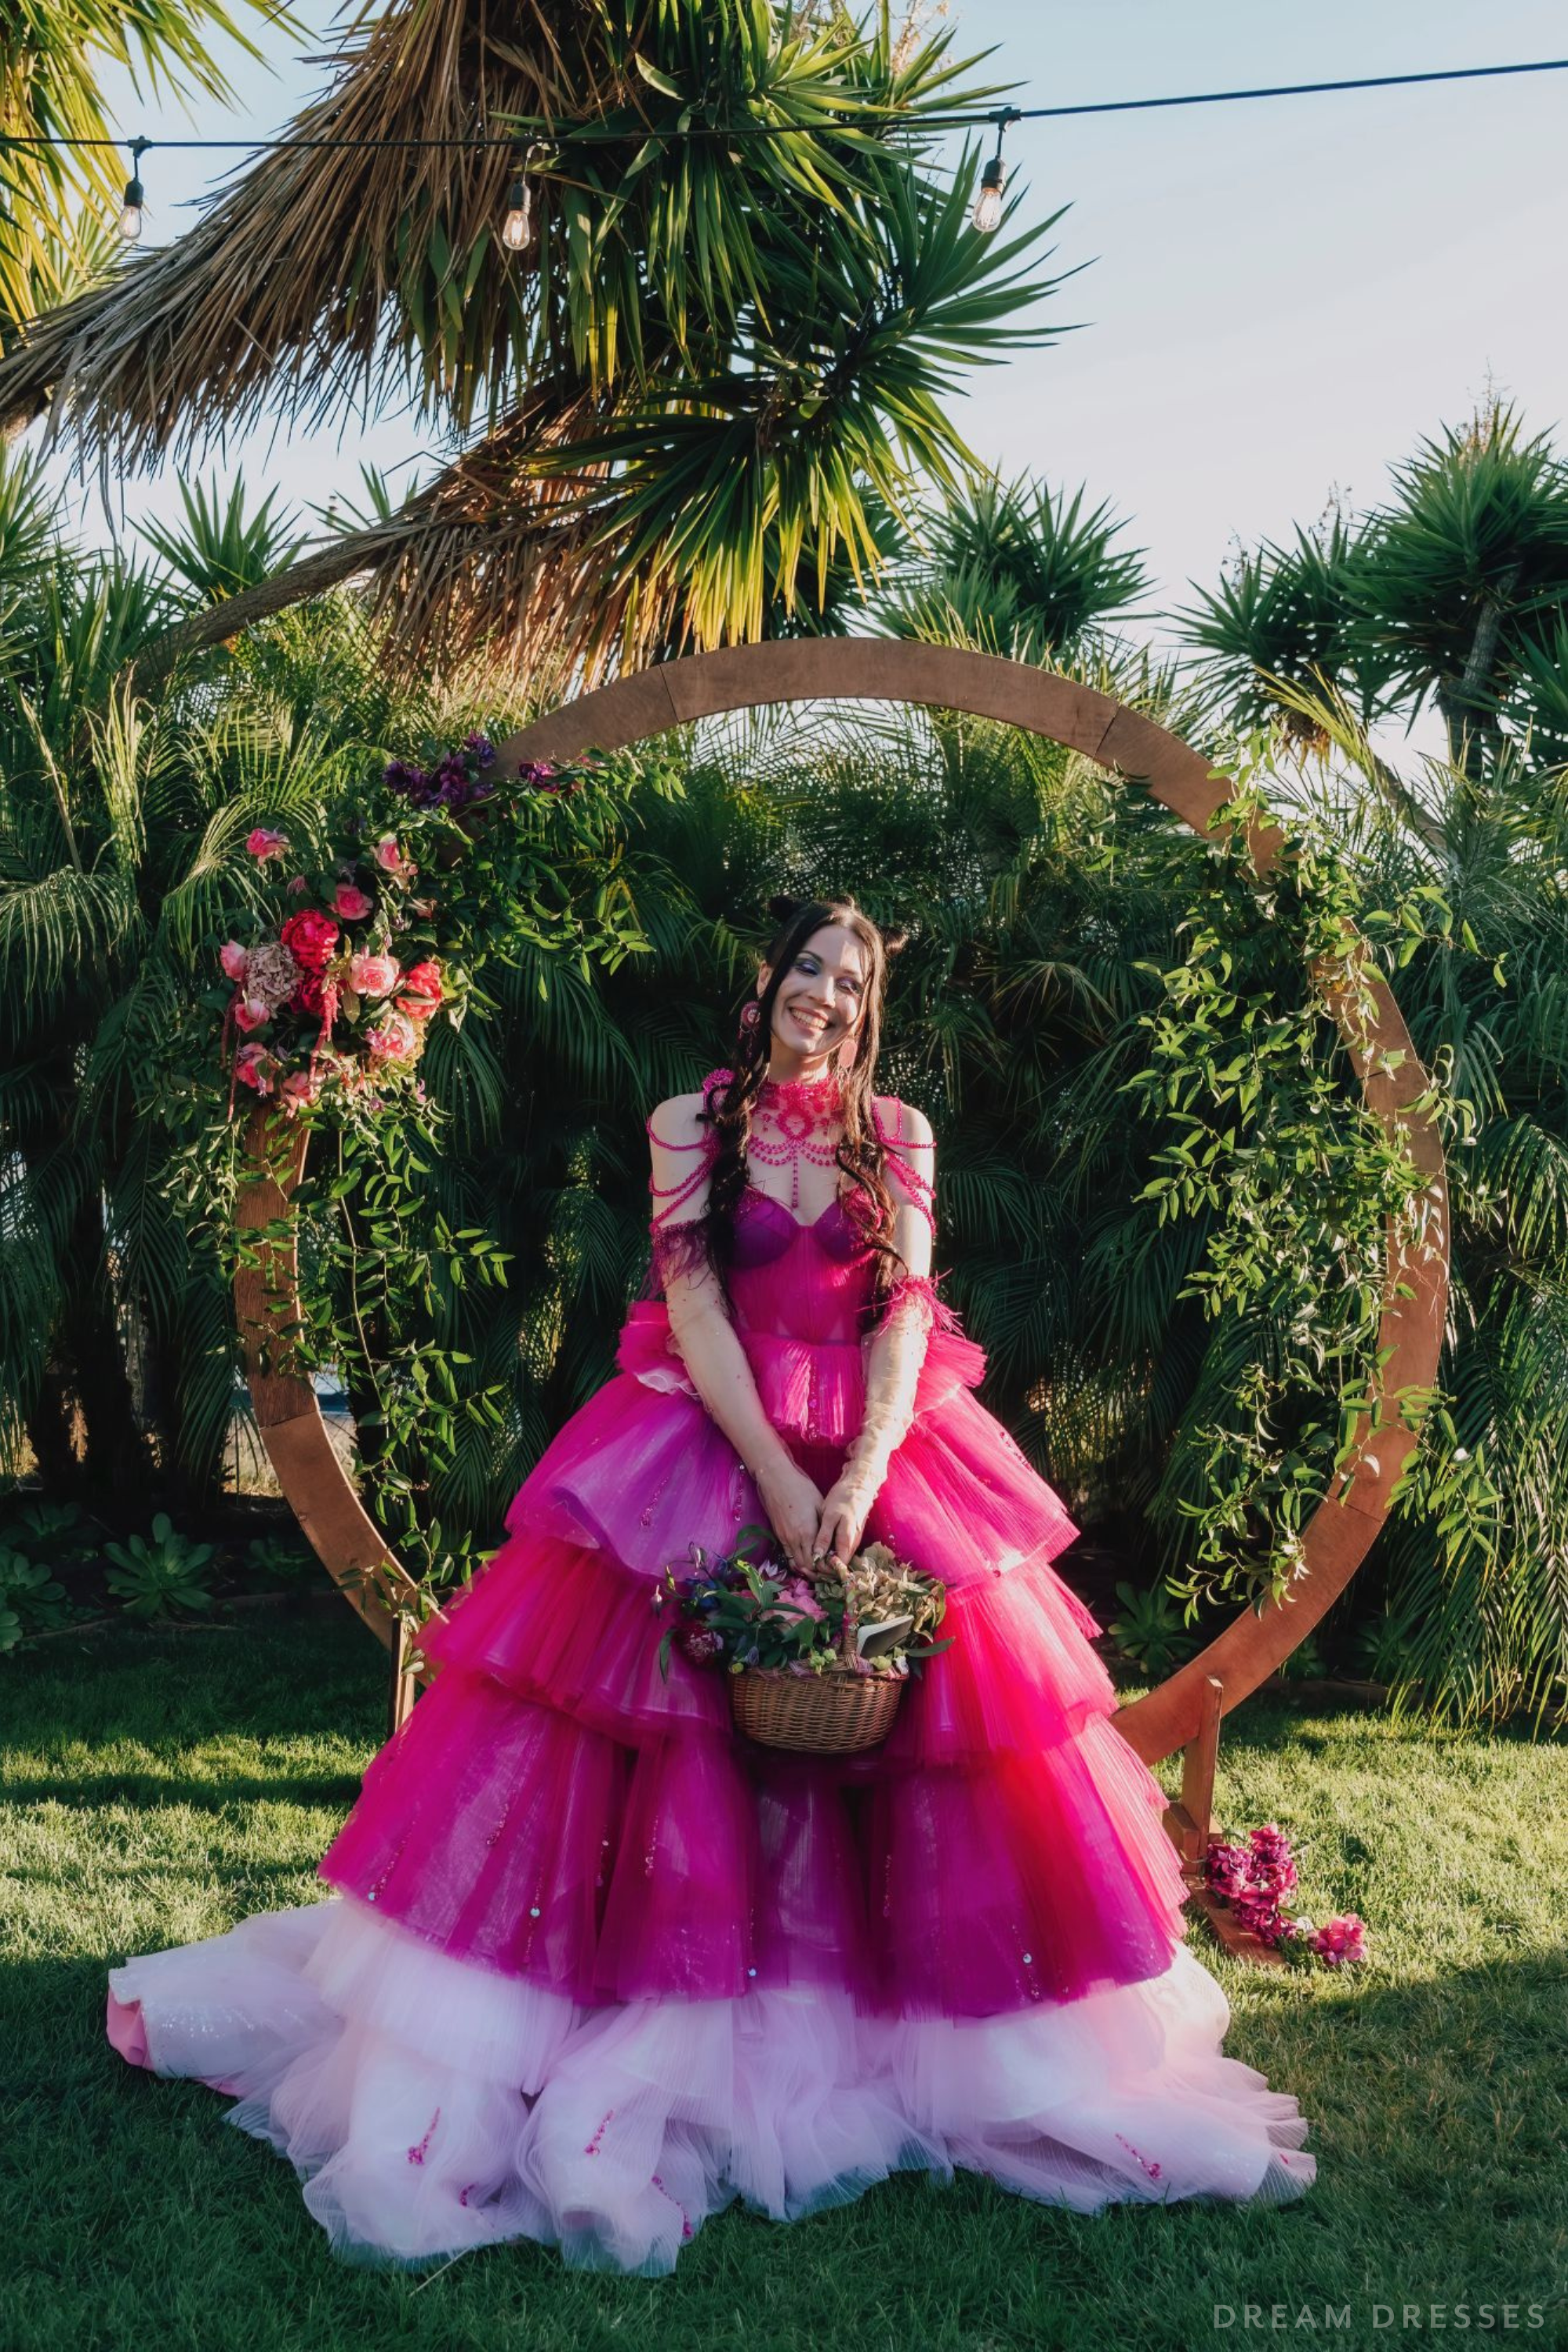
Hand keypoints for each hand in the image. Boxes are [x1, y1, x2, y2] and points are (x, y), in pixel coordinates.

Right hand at [753, 1454, 827, 1576]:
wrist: (776, 1480)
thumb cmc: (801, 1489)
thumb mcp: (820, 1505)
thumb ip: (825, 1526)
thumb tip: (833, 1541)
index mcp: (808, 1532)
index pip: (817, 1561)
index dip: (825, 1568)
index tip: (833, 1567)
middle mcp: (795, 1539)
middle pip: (806, 1566)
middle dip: (817, 1572)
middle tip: (826, 1572)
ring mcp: (784, 1538)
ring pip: (795, 1563)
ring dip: (806, 1569)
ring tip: (816, 1569)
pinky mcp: (778, 1535)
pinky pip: (788, 1555)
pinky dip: (796, 1561)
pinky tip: (804, 1559)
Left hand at [814, 1470, 877, 1569]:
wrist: (860, 1483)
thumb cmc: (844, 1497)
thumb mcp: (830, 1516)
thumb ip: (824, 1537)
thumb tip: (817, 1557)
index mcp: (847, 1542)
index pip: (838, 1568)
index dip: (824, 1571)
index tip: (811, 1566)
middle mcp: (852, 1544)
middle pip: (839, 1565)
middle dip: (824, 1568)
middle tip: (807, 1564)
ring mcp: (853, 1539)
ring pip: (840, 1557)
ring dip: (826, 1560)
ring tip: (811, 1556)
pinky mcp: (852, 1534)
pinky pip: (841, 1549)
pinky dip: (830, 1551)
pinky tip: (820, 1545)